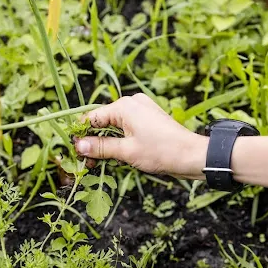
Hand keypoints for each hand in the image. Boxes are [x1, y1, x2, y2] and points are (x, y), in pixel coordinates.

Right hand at [73, 93, 207, 179]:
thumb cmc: (161, 151)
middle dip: (94, 142)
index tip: (75, 153)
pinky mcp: (148, 118)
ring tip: (102, 163)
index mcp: (124, 106)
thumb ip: (100, 147)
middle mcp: (132, 103)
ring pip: (114, 126)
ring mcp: (142, 110)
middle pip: (103, 122)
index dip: (82, 135)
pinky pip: (127, 128)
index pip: (92, 118)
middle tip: (88, 164)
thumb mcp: (126, 152)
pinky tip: (118, 157)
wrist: (192, 155)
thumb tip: (78, 146)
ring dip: (107, 144)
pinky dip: (120, 141)